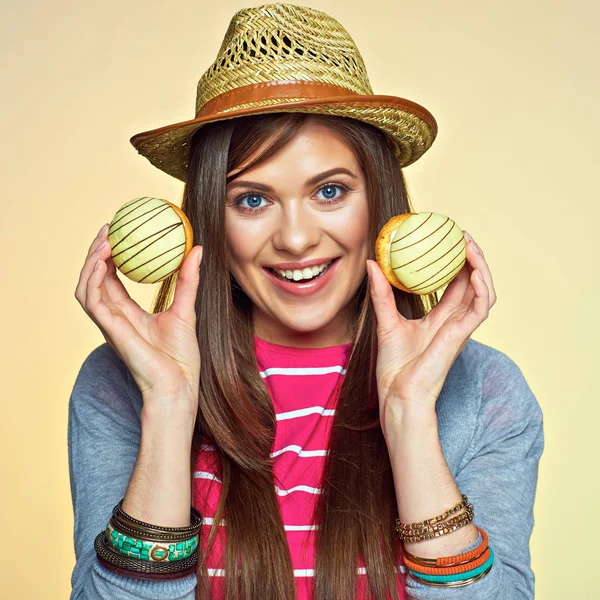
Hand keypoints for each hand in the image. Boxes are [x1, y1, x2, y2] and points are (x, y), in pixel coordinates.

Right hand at [74, 223, 203, 419]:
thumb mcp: (186, 309)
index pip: (110, 280)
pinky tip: (103, 261)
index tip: (116, 233)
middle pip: (93, 280)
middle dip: (95, 253)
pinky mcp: (109, 329)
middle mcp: (114, 317)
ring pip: (85, 287)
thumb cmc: (182, 357)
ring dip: (90, 263)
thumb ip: (187, 280)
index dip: (109, 257)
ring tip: (104, 241)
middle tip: (107, 229)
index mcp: (128, 314)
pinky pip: (91, 300)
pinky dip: (92, 279)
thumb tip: (196, 249)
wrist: (179, 385)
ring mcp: (109, 324)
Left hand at [366, 231, 496, 440]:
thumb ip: (382, 293)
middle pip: (472, 284)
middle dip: (471, 258)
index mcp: (439, 319)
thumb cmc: (394, 367)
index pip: (454, 284)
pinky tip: (475, 268)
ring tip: (469, 244)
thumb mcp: (385, 321)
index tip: (448, 239)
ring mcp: (460, 328)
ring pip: (483, 291)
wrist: (398, 395)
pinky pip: (482, 306)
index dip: (456, 262)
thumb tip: (372, 263)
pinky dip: (483, 286)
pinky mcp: (462, 335)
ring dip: (481, 266)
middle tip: (461, 235)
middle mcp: (453, 321)